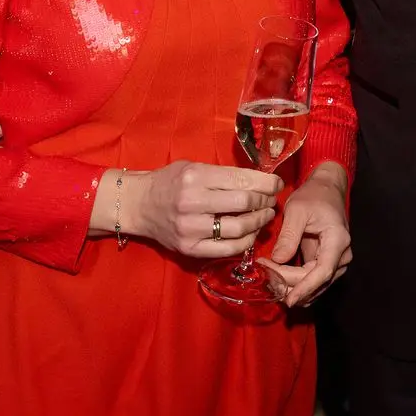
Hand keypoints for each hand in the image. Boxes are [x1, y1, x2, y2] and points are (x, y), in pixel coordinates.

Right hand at [127, 160, 281, 258]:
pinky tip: (251, 233)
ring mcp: (191, 228)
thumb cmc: (169, 181)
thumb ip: (223, 174)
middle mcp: (193, 202)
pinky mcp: (190, 248)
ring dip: (259, 222)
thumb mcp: (193, 167)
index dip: (266, 182)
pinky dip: (245, 241)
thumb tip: (259, 180)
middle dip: (264, 201)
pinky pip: (227, 249)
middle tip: (271, 200)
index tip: (277, 183)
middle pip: (244, 204)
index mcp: (195, 177)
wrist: (138, 204)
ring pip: (239, 229)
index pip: (241, 179)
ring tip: (265, 215)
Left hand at [259, 162, 351, 308]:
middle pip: (317, 280)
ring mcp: (336, 261)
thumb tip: (277, 260)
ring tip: (269, 280)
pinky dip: (296, 283)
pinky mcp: (326, 262)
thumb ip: (288, 236)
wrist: (326, 189)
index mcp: (337, 240)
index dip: (305, 288)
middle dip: (290, 284)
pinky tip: (278, 280)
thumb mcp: (297, 209)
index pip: (323, 272)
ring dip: (292, 287)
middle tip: (265, 276)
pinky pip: (313, 280)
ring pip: (315, 285)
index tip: (288, 299)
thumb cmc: (313, 195)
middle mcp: (342, 255)